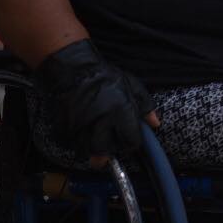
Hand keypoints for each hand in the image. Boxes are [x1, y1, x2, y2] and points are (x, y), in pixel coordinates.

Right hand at [33, 39, 158, 165]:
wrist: (75, 70)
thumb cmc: (106, 78)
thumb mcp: (133, 86)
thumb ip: (146, 106)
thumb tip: (155, 124)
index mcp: (120, 112)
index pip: (130, 141)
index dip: (131, 143)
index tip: (128, 138)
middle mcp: (100, 122)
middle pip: (104, 151)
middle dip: (109, 151)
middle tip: (110, 143)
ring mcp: (81, 126)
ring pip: (87, 151)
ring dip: (93, 149)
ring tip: (97, 138)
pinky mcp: (66, 127)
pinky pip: (73, 144)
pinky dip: (79, 142)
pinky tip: (85, 131)